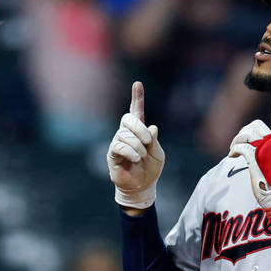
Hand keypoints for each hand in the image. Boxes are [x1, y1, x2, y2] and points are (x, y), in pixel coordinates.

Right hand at [107, 82, 165, 208]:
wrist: (142, 186)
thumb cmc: (150, 169)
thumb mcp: (158, 154)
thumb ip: (155, 141)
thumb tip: (152, 127)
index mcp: (139, 131)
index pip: (136, 110)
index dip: (137, 97)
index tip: (138, 84)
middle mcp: (126, 133)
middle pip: (128, 119)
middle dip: (139, 128)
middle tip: (148, 142)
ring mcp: (118, 142)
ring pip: (126, 135)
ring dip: (138, 146)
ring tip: (141, 157)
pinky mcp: (113, 153)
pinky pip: (120, 146)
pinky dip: (131, 152)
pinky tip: (135, 159)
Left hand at [228, 89, 270, 227]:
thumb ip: (270, 154)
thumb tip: (256, 150)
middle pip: (255, 125)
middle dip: (243, 132)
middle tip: (237, 146)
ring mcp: (267, 148)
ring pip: (246, 134)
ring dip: (236, 142)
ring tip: (233, 153)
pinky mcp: (256, 157)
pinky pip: (241, 146)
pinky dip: (234, 150)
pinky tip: (232, 157)